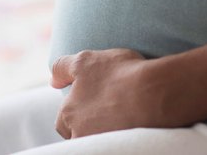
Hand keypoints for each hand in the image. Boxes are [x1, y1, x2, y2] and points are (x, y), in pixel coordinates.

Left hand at [50, 49, 181, 138]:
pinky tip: (134, 125)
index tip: (95, 102)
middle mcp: (79, 135)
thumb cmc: (120, 74)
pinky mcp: (120, 150)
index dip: (78, 111)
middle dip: (89, 124)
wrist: (153, 93)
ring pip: (97, 140)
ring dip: (105, 130)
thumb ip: (63, 68)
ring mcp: (101, 144)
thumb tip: (53, 80)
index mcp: (68, 116)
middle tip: (109, 109)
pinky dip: (122, 137)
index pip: (64, 121)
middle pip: (78, 134)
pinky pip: (116, 146)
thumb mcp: (86, 60)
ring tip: (124, 117)